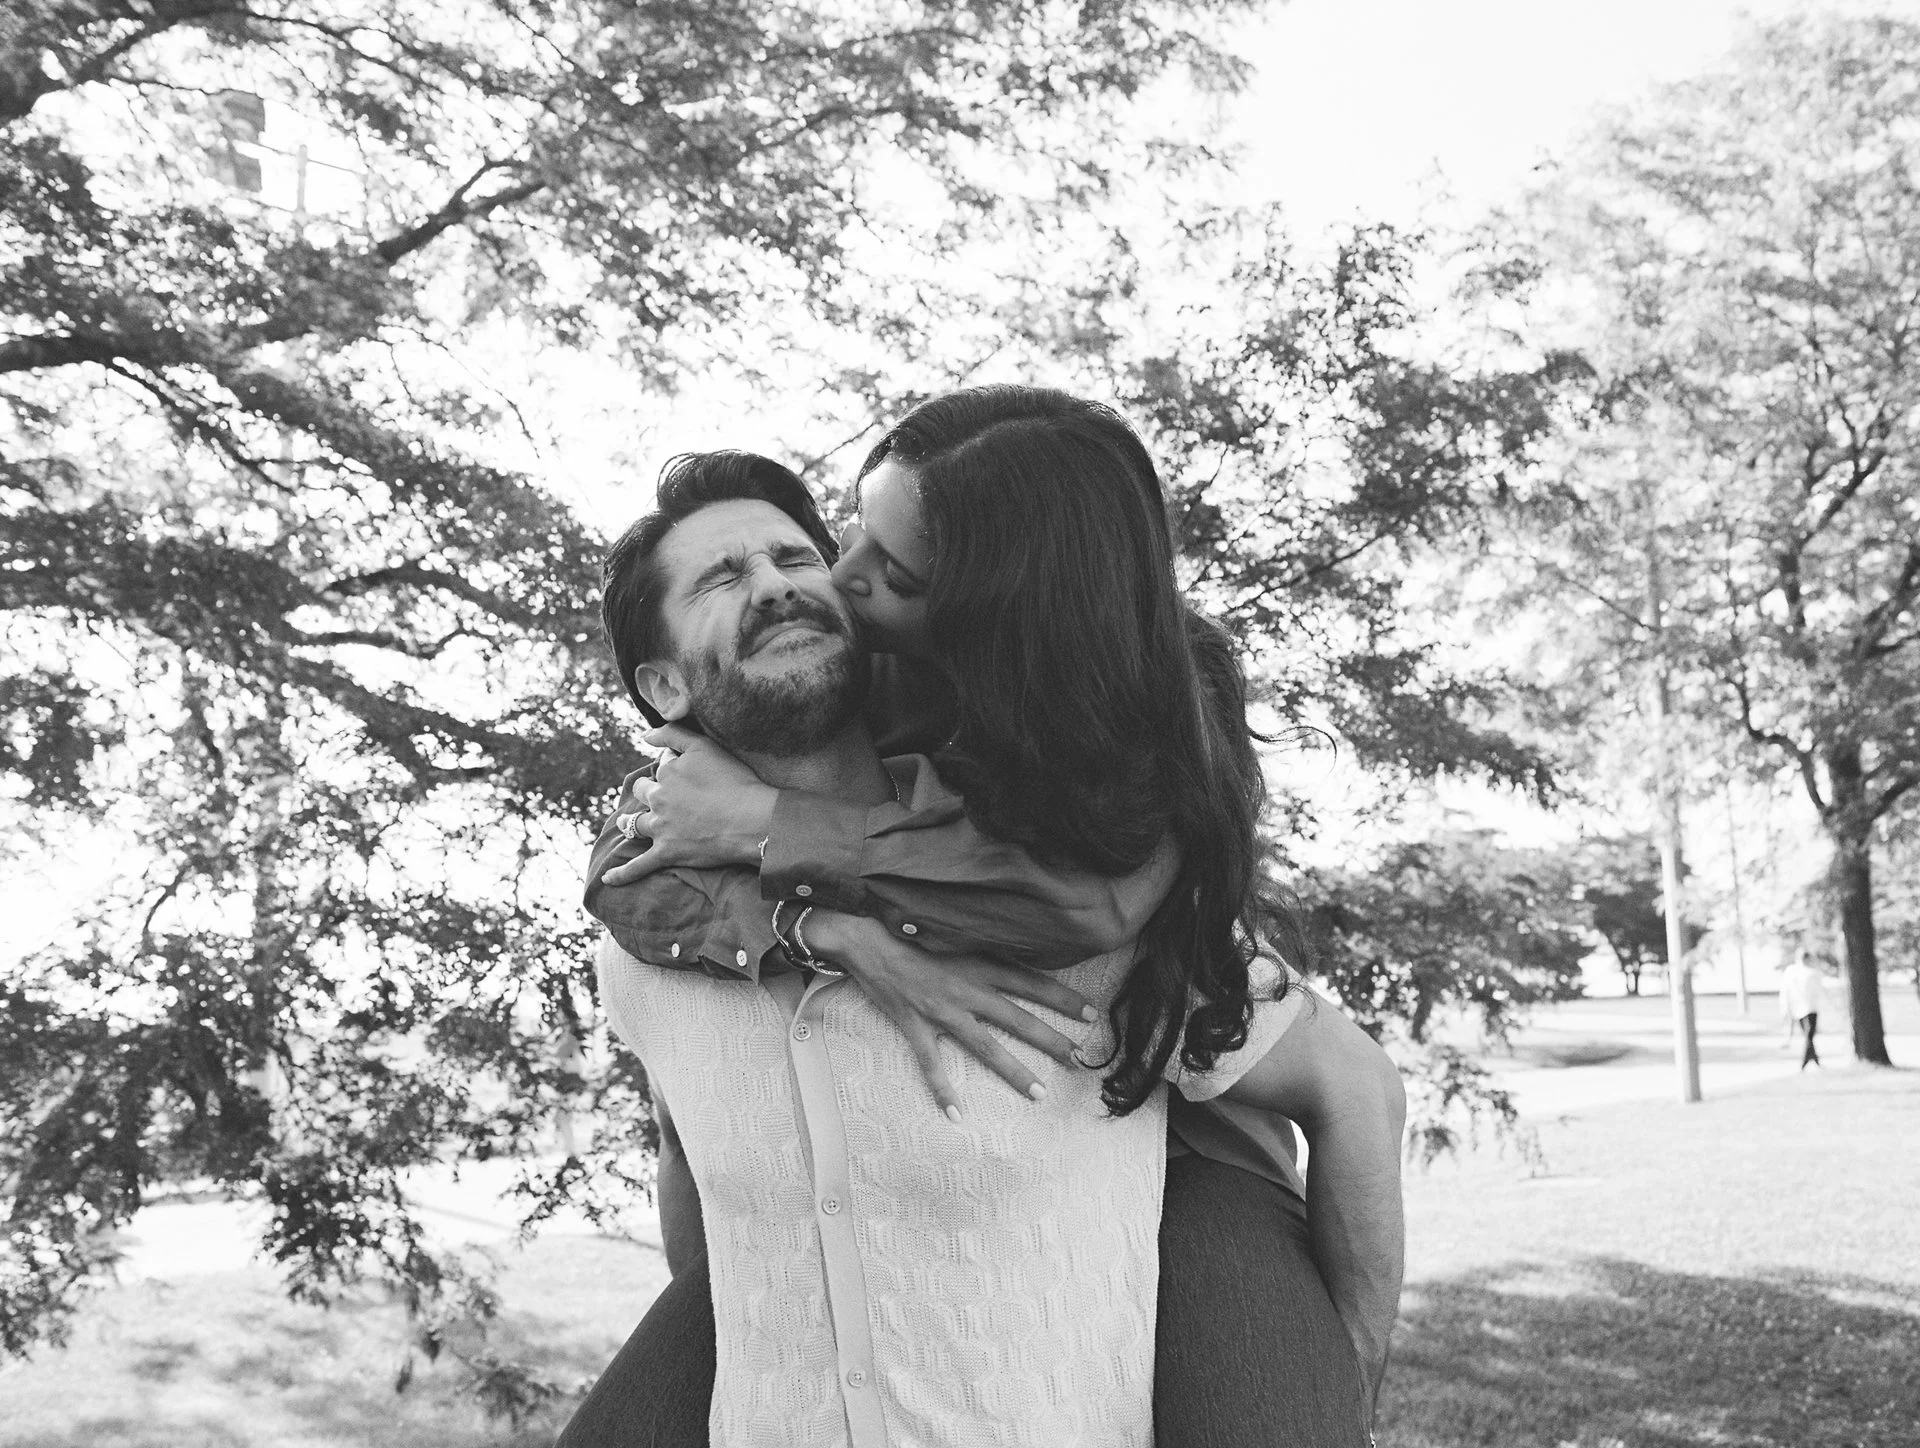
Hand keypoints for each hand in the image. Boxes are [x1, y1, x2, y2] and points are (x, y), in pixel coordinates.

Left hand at [600, 724, 777, 884]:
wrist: (750, 819)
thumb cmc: (733, 781)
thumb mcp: (704, 746)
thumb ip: (672, 734)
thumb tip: (644, 735)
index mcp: (667, 773)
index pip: (663, 765)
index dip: (674, 766)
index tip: (689, 771)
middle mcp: (658, 800)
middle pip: (644, 792)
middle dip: (648, 791)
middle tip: (660, 796)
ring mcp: (660, 828)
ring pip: (635, 824)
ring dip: (629, 823)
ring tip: (625, 823)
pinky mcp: (667, 853)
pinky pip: (639, 866)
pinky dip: (622, 874)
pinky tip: (608, 879)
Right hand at [802, 909, 1099, 1119]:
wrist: (864, 936)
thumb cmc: (909, 929)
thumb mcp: (955, 932)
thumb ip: (983, 946)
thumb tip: (1016, 953)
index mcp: (979, 962)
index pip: (1032, 982)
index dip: (1063, 999)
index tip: (1092, 1015)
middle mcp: (967, 988)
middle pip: (1018, 1018)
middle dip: (1051, 1040)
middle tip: (1078, 1060)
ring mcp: (941, 1010)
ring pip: (986, 1046)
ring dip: (1014, 1071)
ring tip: (1039, 1093)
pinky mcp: (915, 1025)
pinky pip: (932, 1064)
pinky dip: (943, 1090)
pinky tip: (956, 1115)